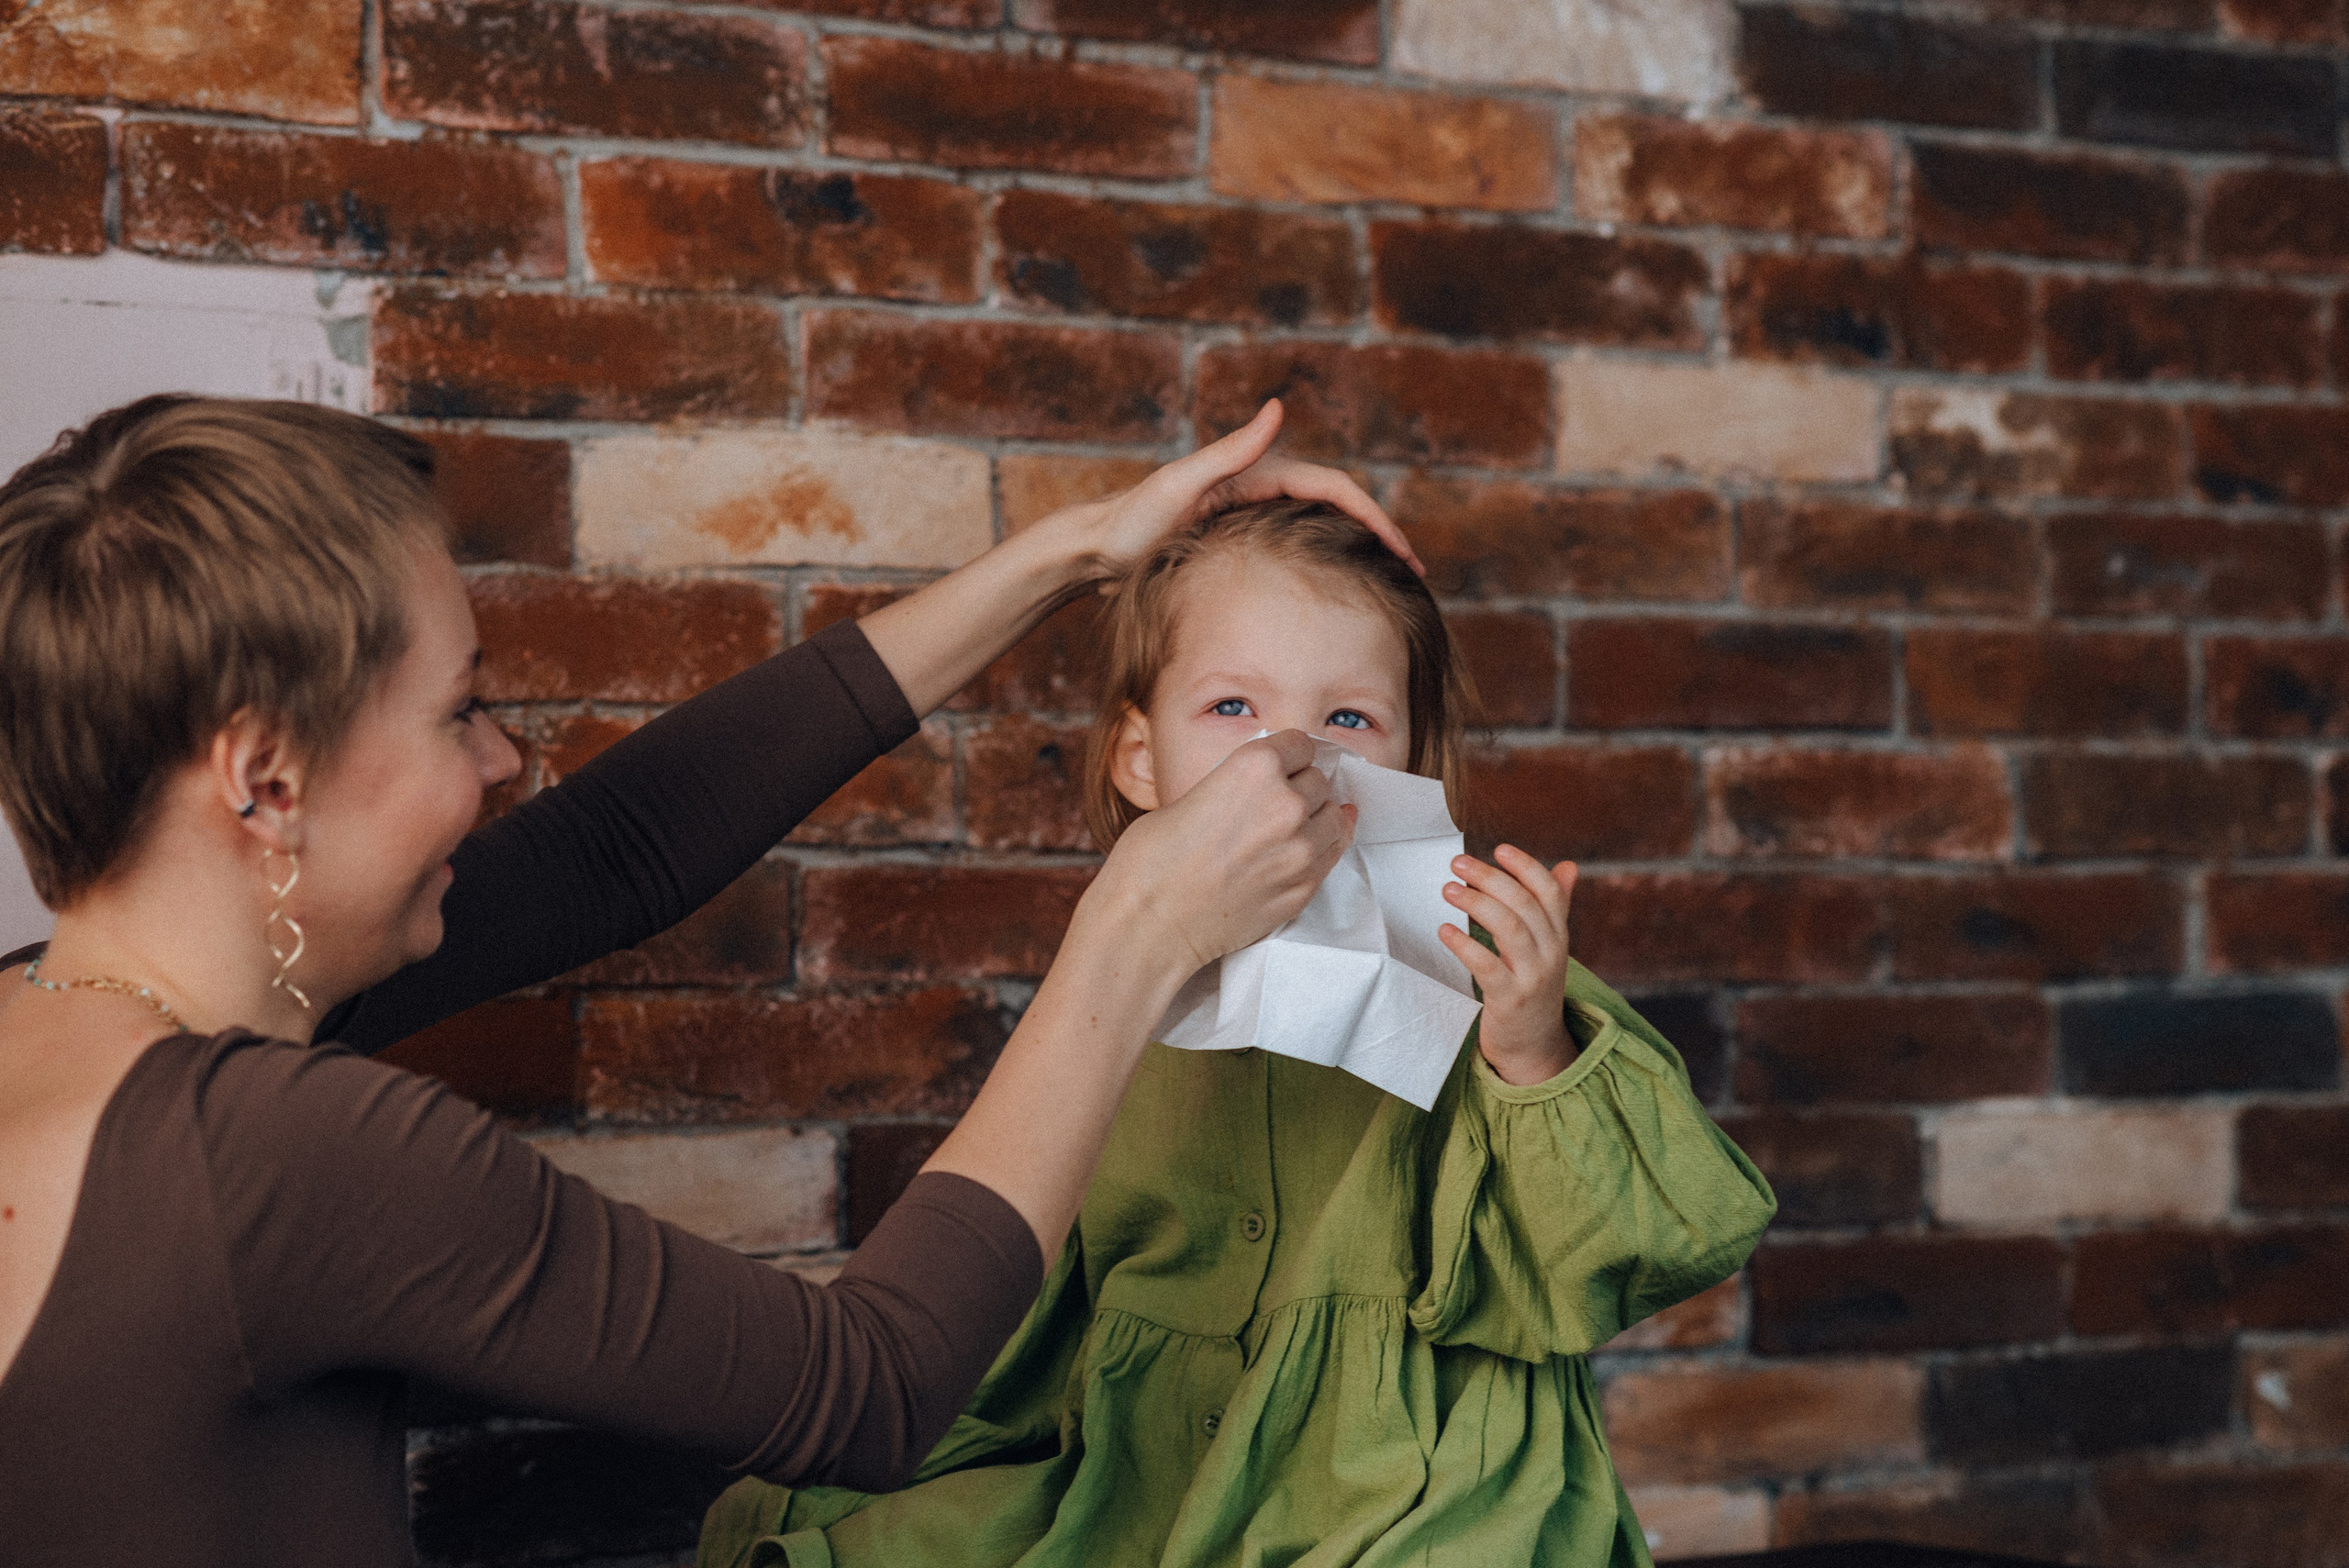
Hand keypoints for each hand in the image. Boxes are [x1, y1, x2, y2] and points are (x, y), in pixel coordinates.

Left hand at [1040, 400, 1424, 585]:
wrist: (1094, 550)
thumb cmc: (1131, 520)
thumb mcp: (1181, 483)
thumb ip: (1231, 449)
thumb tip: (1278, 407)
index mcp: (1254, 475)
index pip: (1332, 489)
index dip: (1372, 516)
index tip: (1401, 550)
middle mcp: (1258, 489)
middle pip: (1337, 507)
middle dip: (1381, 535)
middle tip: (1415, 572)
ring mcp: (1251, 516)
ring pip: (1322, 528)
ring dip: (1360, 548)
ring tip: (1394, 580)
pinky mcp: (1239, 542)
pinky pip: (1299, 548)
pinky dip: (1329, 562)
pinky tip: (1340, 588)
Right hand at [1083, 729, 1356, 977]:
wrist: (1149, 924)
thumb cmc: (1151, 860)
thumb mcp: (1190, 796)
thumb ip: (1235, 787)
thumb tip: (1254, 794)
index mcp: (1256, 767)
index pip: (1300, 744)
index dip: (1289, 755)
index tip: (1283, 766)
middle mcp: (1288, 803)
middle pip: (1319, 781)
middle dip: (1301, 787)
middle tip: (1276, 802)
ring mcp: (1301, 850)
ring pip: (1335, 818)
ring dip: (1317, 818)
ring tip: (1292, 827)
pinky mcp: (1304, 888)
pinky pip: (1331, 856)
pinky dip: (1320, 849)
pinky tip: (1303, 850)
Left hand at [1439, 846, 1578, 1084]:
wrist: (1534, 1047)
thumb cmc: (1534, 988)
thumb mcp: (1548, 947)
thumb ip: (1554, 907)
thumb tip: (1568, 865)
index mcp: (1558, 936)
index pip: (1549, 892)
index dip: (1526, 867)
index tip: (1498, 849)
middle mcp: (1551, 954)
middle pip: (1525, 905)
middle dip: (1490, 878)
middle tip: (1457, 864)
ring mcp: (1533, 978)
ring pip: (1509, 929)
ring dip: (1476, 904)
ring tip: (1448, 890)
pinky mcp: (1510, 1001)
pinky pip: (1487, 966)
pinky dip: (1464, 944)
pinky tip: (1445, 930)